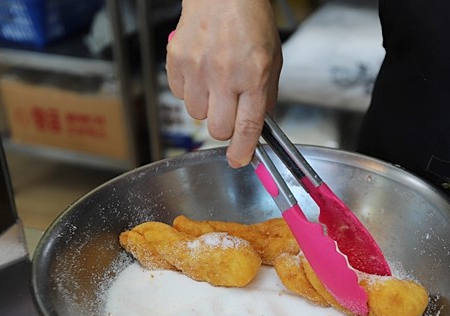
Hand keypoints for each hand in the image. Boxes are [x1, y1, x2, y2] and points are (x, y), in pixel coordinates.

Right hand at [166, 0, 281, 167]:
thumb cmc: (249, 21)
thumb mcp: (272, 59)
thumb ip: (266, 96)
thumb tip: (258, 127)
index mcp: (254, 75)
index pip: (247, 126)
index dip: (242, 150)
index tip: (239, 160)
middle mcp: (225, 75)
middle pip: (217, 129)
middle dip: (224, 129)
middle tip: (229, 112)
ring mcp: (197, 68)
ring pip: (197, 115)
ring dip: (207, 107)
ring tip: (215, 82)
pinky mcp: (177, 61)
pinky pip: (180, 95)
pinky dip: (190, 90)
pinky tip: (201, 71)